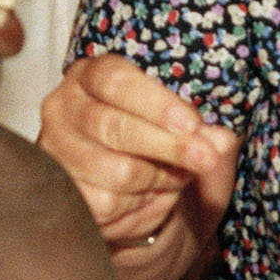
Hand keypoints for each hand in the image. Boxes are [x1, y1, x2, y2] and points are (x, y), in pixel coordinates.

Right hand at [39, 52, 236, 279]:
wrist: (117, 187)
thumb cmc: (146, 141)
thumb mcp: (177, 128)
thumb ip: (199, 131)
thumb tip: (222, 141)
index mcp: (92, 76)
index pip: (116, 81)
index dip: (156, 103)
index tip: (192, 124)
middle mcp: (64, 107)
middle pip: (113, 126)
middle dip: (166, 145)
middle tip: (205, 159)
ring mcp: (57, 149)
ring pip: (116, 170)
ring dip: (156, 178)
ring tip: (171, 177)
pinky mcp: (62, 190)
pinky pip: (108, 202)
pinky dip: (136, 203)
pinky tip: (143, 194)